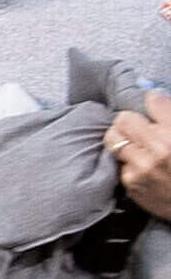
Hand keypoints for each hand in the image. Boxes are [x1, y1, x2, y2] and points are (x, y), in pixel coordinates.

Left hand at [107, 89, 170, 219]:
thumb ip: (168, 115)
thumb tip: (152, 95)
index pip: (151, 103)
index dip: (150, 103)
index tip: (151, 106)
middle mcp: (157, 152)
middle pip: (123, 120)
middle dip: (130, 121)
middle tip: (139, 126)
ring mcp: (140, 169)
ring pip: (114, 139)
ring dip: (124, 139)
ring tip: (138, 145)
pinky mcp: (131, 184)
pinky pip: (120, 162)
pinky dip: (128, 161)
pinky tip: (143, 165)